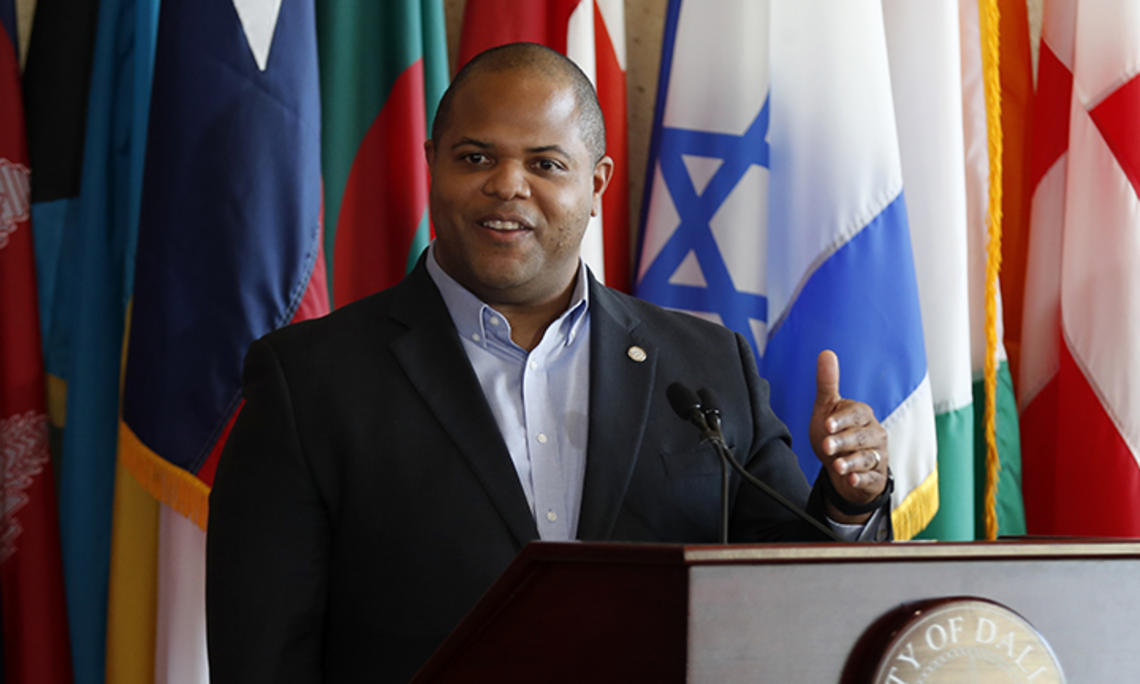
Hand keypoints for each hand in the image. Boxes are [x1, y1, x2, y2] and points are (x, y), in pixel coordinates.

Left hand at [809, 350, 888, 522]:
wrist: (841, 467)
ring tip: (838, 467)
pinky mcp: (875, 476)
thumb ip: (827, 384)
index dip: (841, 420)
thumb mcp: (827, 408)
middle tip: (826, 447)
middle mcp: (874, 433)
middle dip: (843, 442)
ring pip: (867, 458)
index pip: (855, 415)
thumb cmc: (834, 433)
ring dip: (852, 462)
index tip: (827, 425)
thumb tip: (826, 352)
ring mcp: (877, 455)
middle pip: (860, 437)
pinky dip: (862, 479)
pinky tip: (852, 479)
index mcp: (862, 415)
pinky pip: (871, 477)